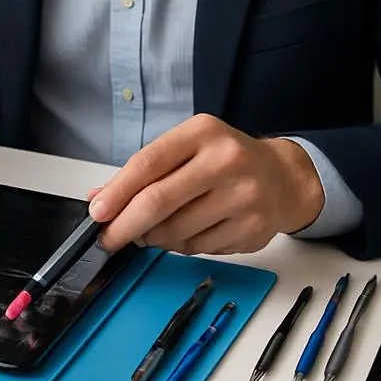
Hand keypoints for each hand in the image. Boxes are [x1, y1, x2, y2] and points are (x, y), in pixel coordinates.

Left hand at [86, 115, 323, 255]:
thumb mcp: (187, 149)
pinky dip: (181, 246)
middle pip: (159, 202)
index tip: (97, 212)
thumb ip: (144, 172)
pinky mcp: (251, 228)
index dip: (117, 192)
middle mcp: (226, 161)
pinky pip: (197, 248)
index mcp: (203, 132)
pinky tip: (188, 233)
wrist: (284, 178)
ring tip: (153, 231)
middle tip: (109, 239)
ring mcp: (243, 197)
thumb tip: (99, 199)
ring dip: (153, 239)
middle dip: (125, 226)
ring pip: (175, 232)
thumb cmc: (226, 161)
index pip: (148, 163)